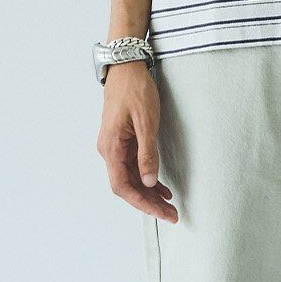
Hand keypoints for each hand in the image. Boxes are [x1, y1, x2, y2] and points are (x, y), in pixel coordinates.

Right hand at [97, 62, 177, 221]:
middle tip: (171, 214)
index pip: (123, 186)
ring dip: (148, 192)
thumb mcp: (146, 122)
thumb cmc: (135, 90)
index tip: (161, 212)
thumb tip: (149, 181)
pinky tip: (160, 186)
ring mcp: (115, 145)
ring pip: (131, 177)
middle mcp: (109, 150)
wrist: (126, 66)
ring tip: (169, 204)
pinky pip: (133, 165)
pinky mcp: (122, 140)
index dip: (142, 202)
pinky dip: (147, 177)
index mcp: (111, 147)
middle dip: (148, 202)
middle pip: (127, 185)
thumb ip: (147, 153)